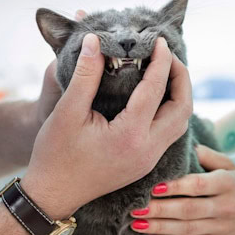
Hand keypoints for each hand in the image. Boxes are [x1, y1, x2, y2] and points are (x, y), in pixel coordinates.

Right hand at [23, 34, 192, 219]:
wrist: (52, 195)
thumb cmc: (55, 154)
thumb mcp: (67, 111)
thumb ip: (85, 74)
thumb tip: (95, 40)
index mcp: (130, 136)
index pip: (156, 89)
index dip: (161, 60)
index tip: (159, 40)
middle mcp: (147, 150)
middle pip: (182, 107)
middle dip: (180, 77)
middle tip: (167, 55)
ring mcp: (149, 160)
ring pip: (181, 123)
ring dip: (179, 95)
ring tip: (165, 71)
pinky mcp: (146, 164)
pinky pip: (170, 133)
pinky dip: (171, 110)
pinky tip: (157, 96)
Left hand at [129, 145, 234, 234]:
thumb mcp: (231, 166)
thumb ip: (208, 155)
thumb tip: (186, 146)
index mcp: (228, 183)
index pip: (198, 185)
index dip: (175, 187)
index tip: (153, 187)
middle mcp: (225, 206)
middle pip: (188, 210)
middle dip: (159, 210)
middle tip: (135, 208)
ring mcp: (221, 227)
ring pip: (186, 230)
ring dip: (159, 227)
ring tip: (136, 223)